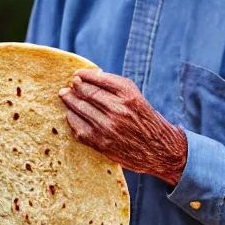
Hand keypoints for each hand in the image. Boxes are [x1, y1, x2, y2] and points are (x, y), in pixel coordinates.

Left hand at [58, 69, 186, 185]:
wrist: (159, 150)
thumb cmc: (146, 120)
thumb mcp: (136, 97)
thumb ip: (116, 87)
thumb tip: (92, 77)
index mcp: (128, 94)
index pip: (99, 79)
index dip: (85, 75)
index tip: (78, 74)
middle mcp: (118, 109)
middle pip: (88, 93)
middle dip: (75, 87)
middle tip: (69, 85)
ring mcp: (109, 127)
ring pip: (81, 109)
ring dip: (69, 101)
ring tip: (65, 95)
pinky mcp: (102, 143)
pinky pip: (80, 129)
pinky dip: (72, 120)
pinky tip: (70, 114)